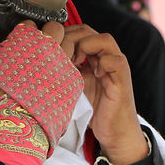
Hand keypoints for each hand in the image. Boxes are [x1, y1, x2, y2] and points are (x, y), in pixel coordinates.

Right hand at [0, 21, 83, 164]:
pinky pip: (73, 65)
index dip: (32, 31)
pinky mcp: (73, 79)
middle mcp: (47, 50)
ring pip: (70, 44)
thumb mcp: (2, 69)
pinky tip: (58, 78)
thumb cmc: (6, 100)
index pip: (33, 25)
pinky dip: (67, 69)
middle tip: (47, 44)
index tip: (31, 38)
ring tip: (54, 61)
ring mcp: (63, 64)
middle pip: (56, 28)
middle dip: (52, 33)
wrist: (21, 127)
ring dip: (63, 49)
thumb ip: (13, 52)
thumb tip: (17, 45)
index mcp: (27, 45)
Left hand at [56, 23, 147, 164]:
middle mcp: (105, 57)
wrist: (114, 133)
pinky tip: (94, 74)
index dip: (64, 34)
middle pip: (89, 30)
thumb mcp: (74, 85)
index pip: (78, 31)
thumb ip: (66, 69)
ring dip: (86, 47)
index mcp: (93, 56)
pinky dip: (103, 63)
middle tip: (62, 55)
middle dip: (71, 38)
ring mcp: (115, 67)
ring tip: (76, 62)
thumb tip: (43, 60)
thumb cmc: (94, 110)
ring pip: (104, 39)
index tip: (53, 48)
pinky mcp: (122, 80)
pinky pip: (115, 61)